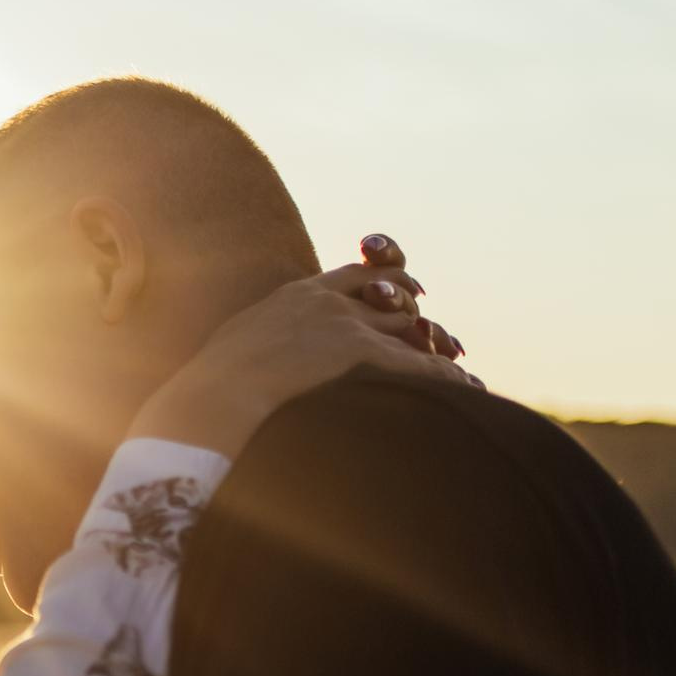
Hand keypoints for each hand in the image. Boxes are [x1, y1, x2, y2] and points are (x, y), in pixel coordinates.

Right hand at [129, 233, 478, 457]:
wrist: (209, 399)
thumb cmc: (205, 395)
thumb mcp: (226, 357)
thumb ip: (249, 351)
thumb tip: (231, 377)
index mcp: (292, 297)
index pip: (348, 275)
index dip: (381, 280)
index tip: (400, 291)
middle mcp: (324, 302)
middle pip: (387, 294)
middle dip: (416, 310)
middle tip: (440, 331)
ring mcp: (343, 324)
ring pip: (407, 326)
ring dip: (434, 343)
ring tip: (457, 358)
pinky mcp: (360, 353)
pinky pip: (419, 364)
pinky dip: (448, 377)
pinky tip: (469, 390)